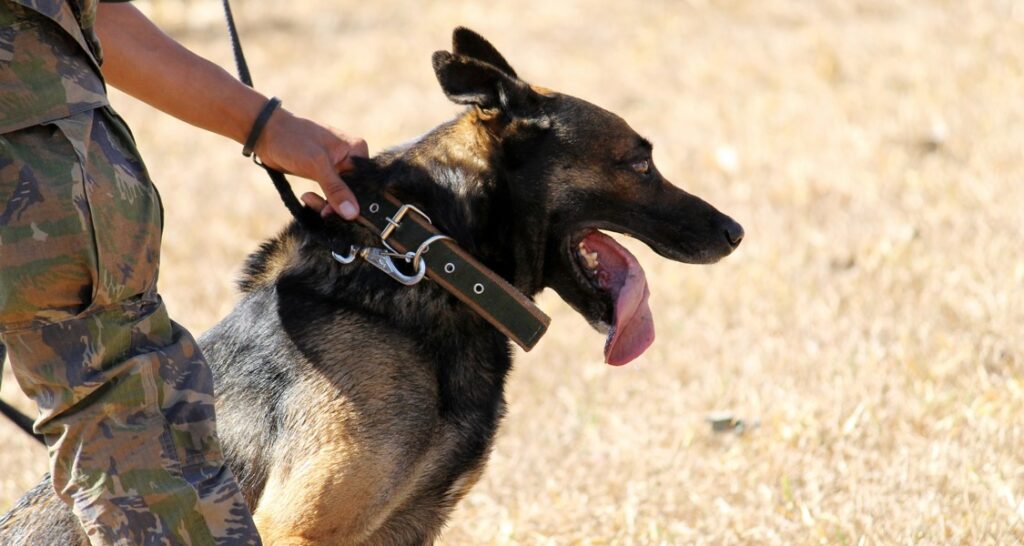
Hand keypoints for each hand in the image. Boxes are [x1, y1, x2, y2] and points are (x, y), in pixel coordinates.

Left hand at [254, 109, 368, 219]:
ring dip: (326, 205)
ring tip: (308, 199)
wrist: (266, 134)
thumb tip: (353, 213)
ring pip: (341, 198)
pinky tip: (307, 197)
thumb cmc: (292, 139)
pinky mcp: (326, 177)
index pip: (365, 184)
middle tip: (322, 211)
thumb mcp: (316, 164)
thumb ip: (336, 188)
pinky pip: (330, 197)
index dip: (354, 201)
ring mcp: (339, 169)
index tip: (341, 214)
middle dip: (338, 205)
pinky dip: (320, 202)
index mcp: (357, 150)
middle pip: (354, 193)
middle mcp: (351, 160)